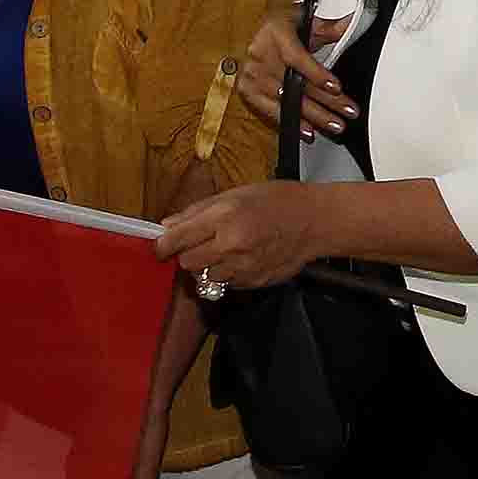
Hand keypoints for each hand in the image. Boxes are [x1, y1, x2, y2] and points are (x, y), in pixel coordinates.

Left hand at [155, 182, 333, 294]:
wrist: (316, 221)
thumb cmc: (279, 201)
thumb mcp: (235, 194)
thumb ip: (198, 211)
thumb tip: (168, 225)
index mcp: (224, 218)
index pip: (175, 240)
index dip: (163, 244)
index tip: (162, 245)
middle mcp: (231, 245)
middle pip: (186, 263)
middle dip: (187, 254)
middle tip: (199, 243)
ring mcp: (242, 267)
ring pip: (204, 277)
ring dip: (208, 266)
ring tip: (225, 250)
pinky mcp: (252, 282)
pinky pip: (226, 284)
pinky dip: (227, 274)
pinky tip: (242, 258)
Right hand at [238, 13, 353, 137]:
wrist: (256, 31)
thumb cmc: (283, 26)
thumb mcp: (306, 20)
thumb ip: (330, 27)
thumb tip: (352, 24)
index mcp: (275, 32)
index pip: (296, 56)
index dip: (316, 74)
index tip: (336, 87)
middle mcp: (260, 53)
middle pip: (295, 83)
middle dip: (325, 100)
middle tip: (347, 110)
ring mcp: (251, 73)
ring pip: (286, 101)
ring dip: (313, 116)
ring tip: (334, 124)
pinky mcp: (247, 89)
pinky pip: (271, 111)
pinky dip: (292, 122)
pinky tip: (308, 131)